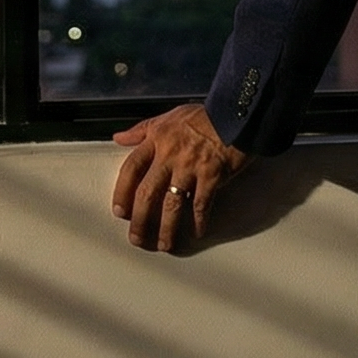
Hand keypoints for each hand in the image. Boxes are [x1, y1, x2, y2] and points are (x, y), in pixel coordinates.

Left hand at [109, 103, 249, 252]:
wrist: (237, 114)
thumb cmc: (205, 115)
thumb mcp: (168, 116)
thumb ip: (142, 130)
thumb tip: (120, 138)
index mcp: (157, 139)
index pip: (131, 169)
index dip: (122, 192)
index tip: (120, 212)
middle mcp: (170, 155)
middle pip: (147, 193)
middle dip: (140, 220)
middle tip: (137, 237)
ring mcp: (191, 167)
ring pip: (172, 205)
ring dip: (167, 228)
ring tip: (165, 244)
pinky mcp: (212, 176)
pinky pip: (202, 205)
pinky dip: (199, 221)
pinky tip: (197, 232)